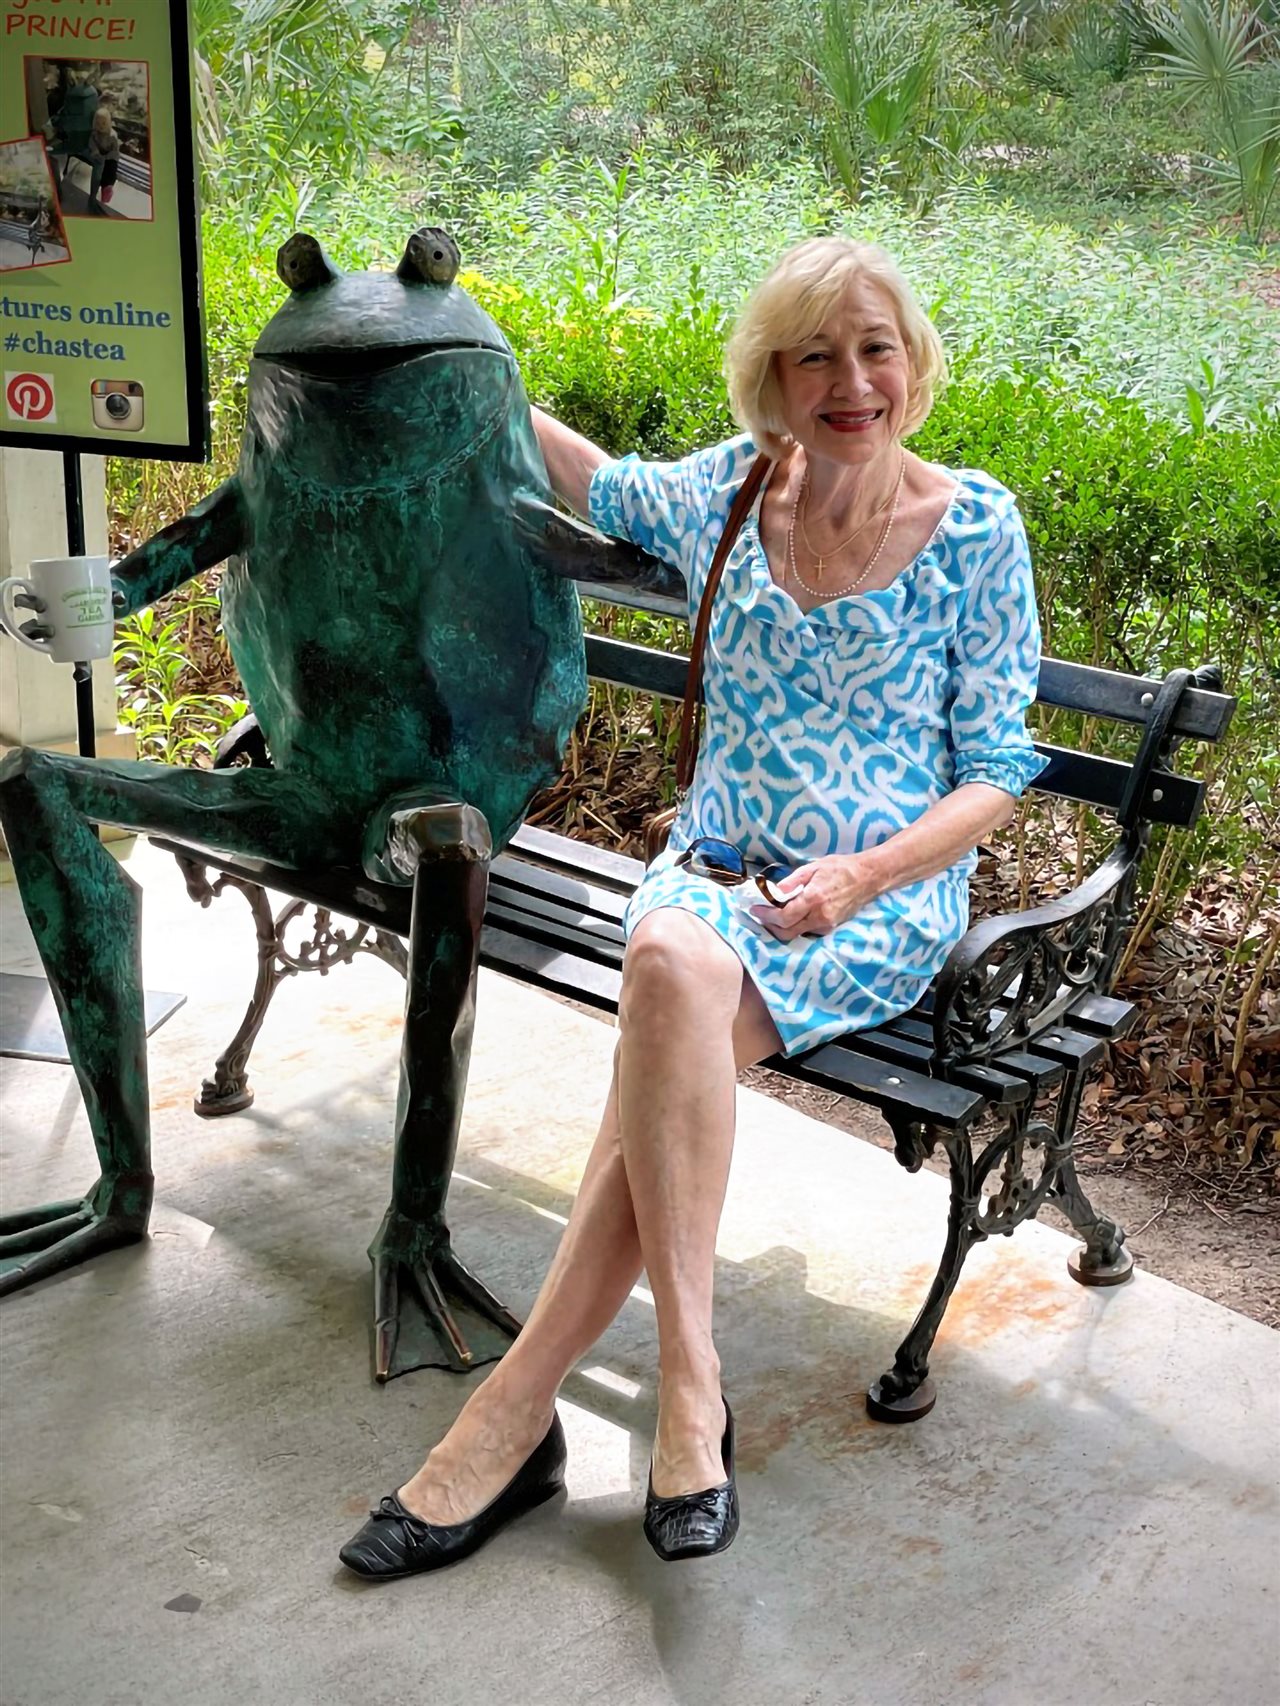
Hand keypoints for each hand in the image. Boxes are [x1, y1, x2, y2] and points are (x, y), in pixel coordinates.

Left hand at [749, 853, 882, 940]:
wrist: (868, 878)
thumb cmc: (840, 868)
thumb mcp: (813, 867)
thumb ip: (792, 881)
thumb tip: (772, 891)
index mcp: (814, 899)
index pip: (784, 917)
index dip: (766, 916)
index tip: (755, 909)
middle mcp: (820, 917)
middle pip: (786, 932)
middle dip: (770, 926)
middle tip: (761, 914)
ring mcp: (827, 925)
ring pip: (796, 934)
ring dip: (781, 927)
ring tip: (774, 913)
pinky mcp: (831, 928)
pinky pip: (807, 932)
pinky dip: (795, 926)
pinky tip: (792, 915)